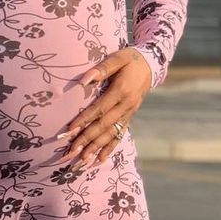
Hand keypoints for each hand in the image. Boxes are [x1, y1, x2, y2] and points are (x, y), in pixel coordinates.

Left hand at [57, 47, 152, 172]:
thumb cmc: (129, 59)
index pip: (99, 109)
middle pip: (104, 126)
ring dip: (96, 148)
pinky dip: (109, 149)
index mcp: (121, 91)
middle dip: (87, 140)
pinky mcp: (130, 117)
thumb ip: (101, 69)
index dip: (84, 120)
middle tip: (71, 152)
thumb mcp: (117, 58)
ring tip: (82, 161)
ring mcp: (129, 113)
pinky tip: (99, 160)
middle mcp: (126, 106)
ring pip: (111, 134)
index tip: (70, 131)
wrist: (151, 64)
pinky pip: (119, 135)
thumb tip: (83, 81)